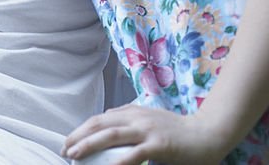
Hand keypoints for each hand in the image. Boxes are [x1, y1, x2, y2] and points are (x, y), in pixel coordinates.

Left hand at [62, 105, 231, 164]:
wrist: (207, 133)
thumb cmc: (177, 130)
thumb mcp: (148, 119)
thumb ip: (128, 120)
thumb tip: (107, 123)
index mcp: (131, 112)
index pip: (99, 119)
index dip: (81, 130)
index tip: (69, 142)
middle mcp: (135, 118)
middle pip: (99, 124)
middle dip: (78, 136)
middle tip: (65, 150)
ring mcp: (146, 130)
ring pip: (110, 135)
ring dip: (89, 145)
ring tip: (75, 154)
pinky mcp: (159, 145)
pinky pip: (135, 153)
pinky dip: (119, 160)